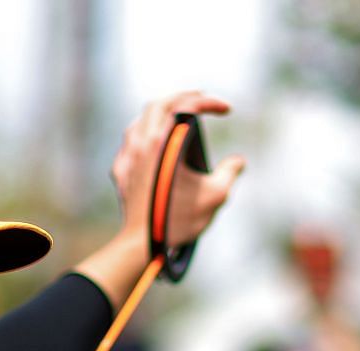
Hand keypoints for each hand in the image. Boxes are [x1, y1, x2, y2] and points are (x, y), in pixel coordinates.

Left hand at [108, 90, 244, 251]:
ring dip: (160, 113)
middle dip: (183, 97)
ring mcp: (128, 156)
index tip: (226, 109)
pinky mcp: (120, 172)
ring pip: (140, 121)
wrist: (141, 244)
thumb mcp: (215, 196)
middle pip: (159, 104)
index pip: (187, 105)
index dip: (209, 101)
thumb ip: (230, 173)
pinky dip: (143, 135)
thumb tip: (238, 162)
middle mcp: (142, 143)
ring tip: (176, 117)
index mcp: (165, 142)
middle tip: (201, 99)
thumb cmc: (178, 221)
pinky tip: (150, 144)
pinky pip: (129, 143)